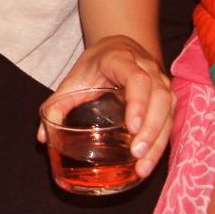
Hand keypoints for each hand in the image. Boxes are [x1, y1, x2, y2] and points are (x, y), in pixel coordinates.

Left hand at [43, 36, 172, 175]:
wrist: (118, 47)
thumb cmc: (95, 65)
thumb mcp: (73, 79)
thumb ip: (57, 104)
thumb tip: (43, 137)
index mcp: (122, 60)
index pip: (137, 79)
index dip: (137, 102)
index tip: (131, 127)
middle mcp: (148, 69)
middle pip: (159, 97)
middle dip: (151, 128)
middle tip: (137, 153)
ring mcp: (161, 81)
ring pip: (169, 109)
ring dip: (158, 139)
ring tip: (143, 166)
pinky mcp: (167, 96)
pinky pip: (171, 118)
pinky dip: (161, 141)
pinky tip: (149, 162)